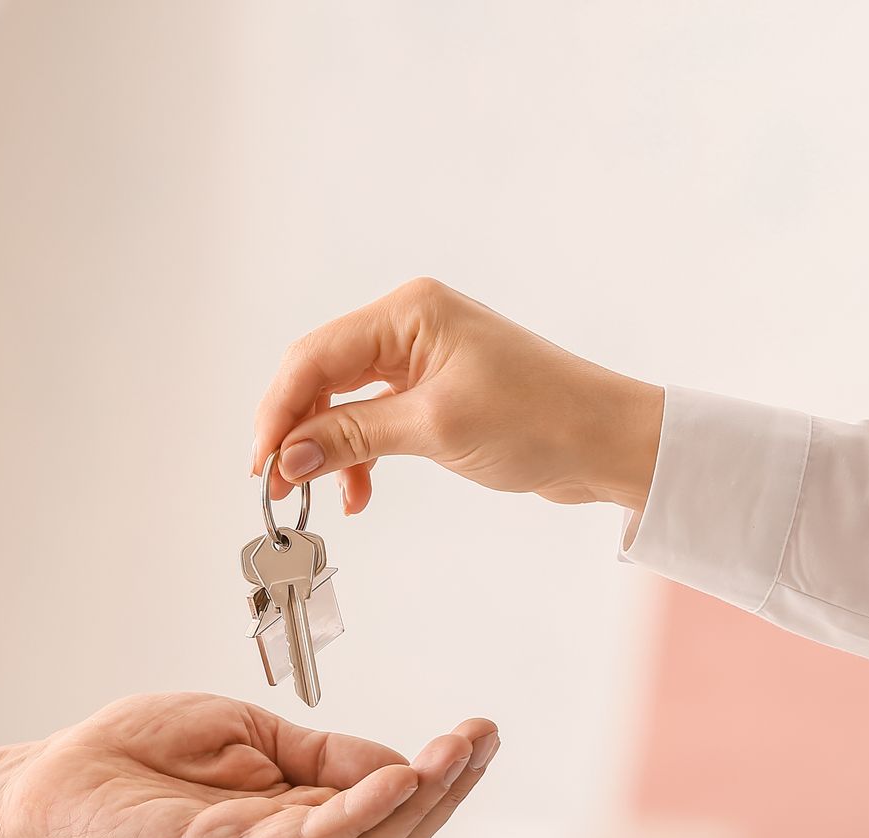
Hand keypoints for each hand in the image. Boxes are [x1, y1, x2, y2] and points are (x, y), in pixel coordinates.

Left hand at [0, 693, 497, 837]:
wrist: (51, 783)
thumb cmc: (139, 759)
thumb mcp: (249, 733)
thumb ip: (319, 753)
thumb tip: (396, 762)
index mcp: (298, 824)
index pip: (390, 809)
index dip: (440, 773)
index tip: (481, 729)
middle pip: (392, 836)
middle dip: (447, 786)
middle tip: (484, 736)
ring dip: (417, 797)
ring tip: (456, 751)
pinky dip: (355, 811)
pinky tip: (394, 778)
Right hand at [251, 278, 664, 513]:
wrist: (607, 442)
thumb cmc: (542, 418)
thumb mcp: (436, 427)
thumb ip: (354, 437)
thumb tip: (289, 455)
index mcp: (409, 311)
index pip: (315, 356)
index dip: (279, 411)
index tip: (260, 463)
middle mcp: (410, 325)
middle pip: (322, 375)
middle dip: (296, 431)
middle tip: (278, 485)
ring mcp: (422, 359)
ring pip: (344, 401)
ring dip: (327, 447)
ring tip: (320, 494)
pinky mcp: (434, 392)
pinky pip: (374, 418)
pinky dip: (359, 453)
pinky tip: (358, 490)